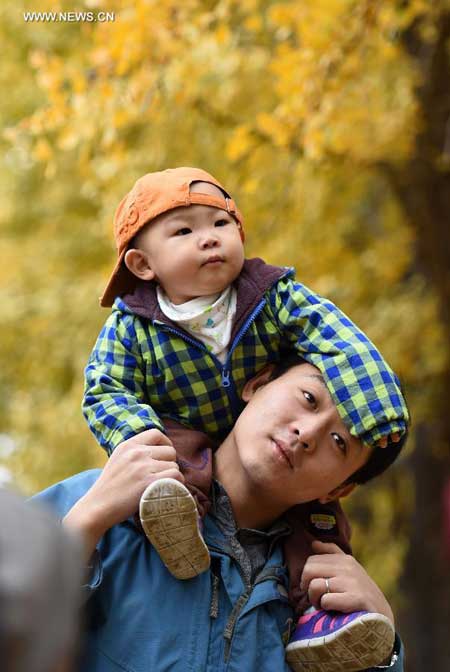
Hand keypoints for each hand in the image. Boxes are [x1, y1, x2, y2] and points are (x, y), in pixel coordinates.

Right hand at [64, 429, 183, 555]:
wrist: (97, 507)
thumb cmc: (108, 488)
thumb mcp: (118, 460)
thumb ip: (134, 453)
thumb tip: (157, 451)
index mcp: (128, 445)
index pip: (156, 434)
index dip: (166, 444)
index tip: (164, 456)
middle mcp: (136, 452)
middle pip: (170, 451)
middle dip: (169, 464)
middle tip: (162, 476)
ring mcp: (143, 466)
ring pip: (174, 465)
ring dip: (172, 476)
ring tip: (162, 486)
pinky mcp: (149, 482)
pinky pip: (175, 476)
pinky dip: (177, 484)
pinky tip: (169, 490)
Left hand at [300, 540, 393, 625]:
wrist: (382, 619)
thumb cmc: (360, 595)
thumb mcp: (349, 570)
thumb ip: (332, 555)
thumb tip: (313, 543)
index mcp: (345, 559)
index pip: (311, 560)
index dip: (308, 576)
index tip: (318, 587)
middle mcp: (348, 567)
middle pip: (309, 570)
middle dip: (307, 587)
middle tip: (317, 598)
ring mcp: (353, 582)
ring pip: (315, 586)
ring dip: (315, 600)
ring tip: (324, 606)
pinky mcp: (356, 599)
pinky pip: (326, 600)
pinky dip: (326, 609)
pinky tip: (334, 612)